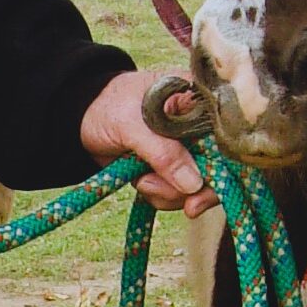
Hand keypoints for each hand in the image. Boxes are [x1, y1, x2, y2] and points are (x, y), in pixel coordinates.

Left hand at [81, 70, 218, 217]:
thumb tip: (194, 184)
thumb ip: (163, 151)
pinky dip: (161, 195)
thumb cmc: (107, 106)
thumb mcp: (132, 124)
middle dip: (199, 190)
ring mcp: (186, 148)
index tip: (209, 188)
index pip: (226, 134)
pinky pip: (178, 192)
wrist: (80, 118)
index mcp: (196, 99)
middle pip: (220, 166)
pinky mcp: (171, 168)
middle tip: (189, 207)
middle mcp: (198, 125)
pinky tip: (141, 182)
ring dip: (171, 192)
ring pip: (198, 185)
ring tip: (143, 179)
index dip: (226, 164)